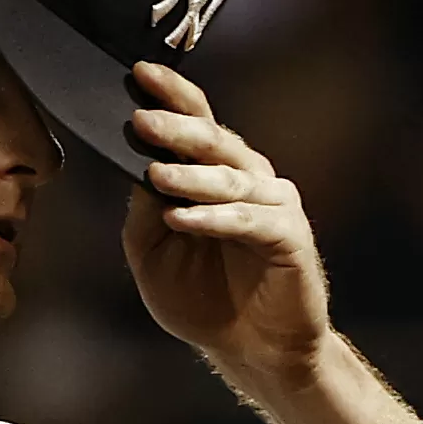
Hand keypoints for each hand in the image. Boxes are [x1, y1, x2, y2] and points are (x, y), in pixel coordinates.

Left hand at [120, 61, 332, 395]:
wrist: (251, 350)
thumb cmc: (203, 298)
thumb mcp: (153, 251)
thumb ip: (145, 209)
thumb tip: (132, 164)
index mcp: (216, 174)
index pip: (197, 121)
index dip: (172, 95)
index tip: (138, 73)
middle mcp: (249, 179)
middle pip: (214, 140)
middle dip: (177, 125)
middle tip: (142, 116)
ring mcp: (273, 205)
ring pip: (230, 178)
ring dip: (191, 174)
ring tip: (156, 172)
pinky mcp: (289, 238)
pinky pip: (249, 221)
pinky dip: (214, 218)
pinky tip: (182, 217)